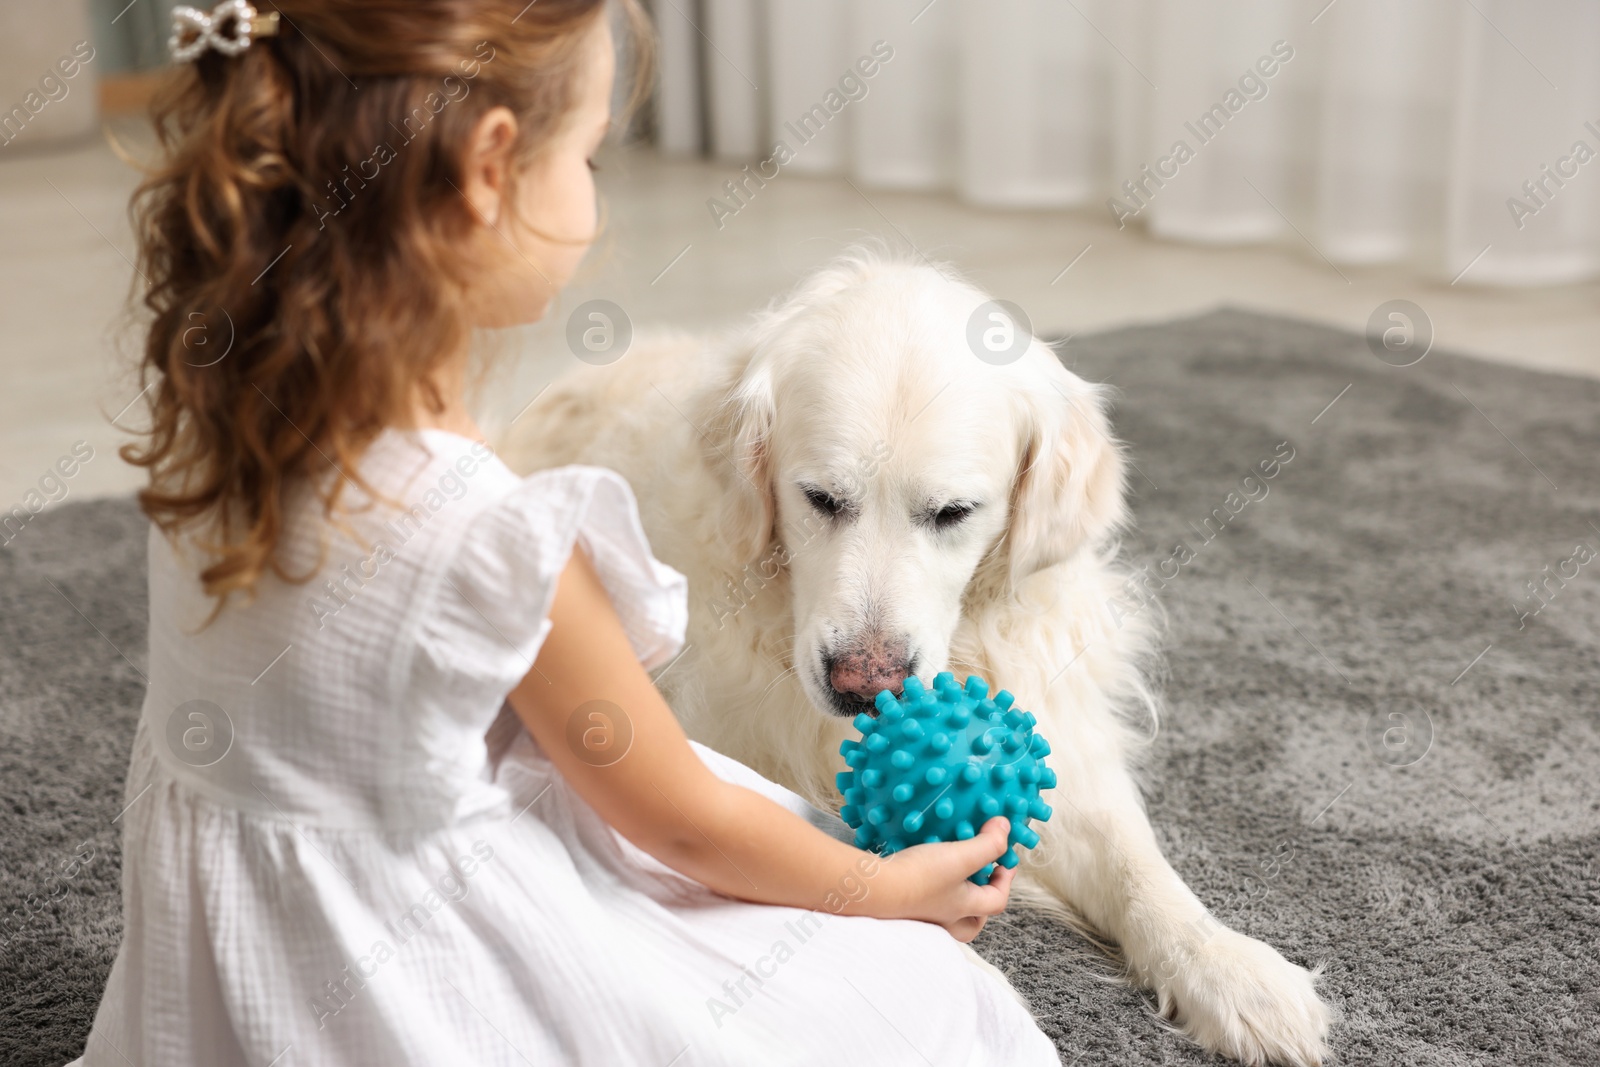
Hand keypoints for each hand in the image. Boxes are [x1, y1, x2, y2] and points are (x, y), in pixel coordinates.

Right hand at [879, 816, 1016, 942]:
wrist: (875, 888)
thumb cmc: (920, 877)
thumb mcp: (961, 856)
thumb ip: (987, 844)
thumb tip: (1006, 828)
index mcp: (963, 908)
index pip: (997, 901)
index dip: (1006, 880)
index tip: (1004, 860)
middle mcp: (944, 919)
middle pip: (972, 923)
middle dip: (980, 903)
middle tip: (978, 880)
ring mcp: (921, 915)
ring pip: (946, 915)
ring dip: (953, 898)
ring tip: (949, 875)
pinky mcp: (901, 905)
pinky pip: (921, 901)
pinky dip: (926, 889)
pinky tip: (919, 868)